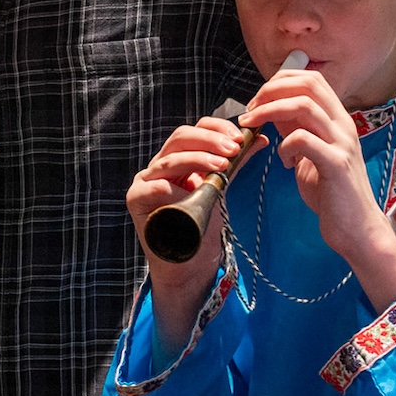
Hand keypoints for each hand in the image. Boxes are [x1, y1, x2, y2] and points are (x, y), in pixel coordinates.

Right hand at [129, 116, 255, 288]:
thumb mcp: (219, 188)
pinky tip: (190, 190)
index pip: (193, 130)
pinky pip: (153, 187)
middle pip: (180, 138)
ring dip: (197, 159)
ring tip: (221, 165)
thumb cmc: (200, 227)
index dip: (216, 129)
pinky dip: (172, 187)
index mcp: (177, 159)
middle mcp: (159, 166)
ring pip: (169, 160)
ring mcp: (145, 181)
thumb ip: (234, 164)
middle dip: (209, 141)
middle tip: (233, 149)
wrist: (189, 265)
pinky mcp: (136, 200)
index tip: (240, 137)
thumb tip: (260, 139)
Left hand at [239, 70, 395, 308]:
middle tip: (250, 109)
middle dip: (271, 90)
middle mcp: (343, 125)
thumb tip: (272, 111)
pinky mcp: (336, 164)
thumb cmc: (332, 193)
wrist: (357, 228)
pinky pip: (303, 139)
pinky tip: (284, 162)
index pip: (311, 78)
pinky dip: (284, 145)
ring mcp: (342, 143)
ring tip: (252, 126)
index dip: (280, 81)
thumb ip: (296, 130)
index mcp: (337, 120)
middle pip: (308, 84)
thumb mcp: (310, 154)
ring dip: (269, 111)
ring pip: (304, 106)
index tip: (258, 99)